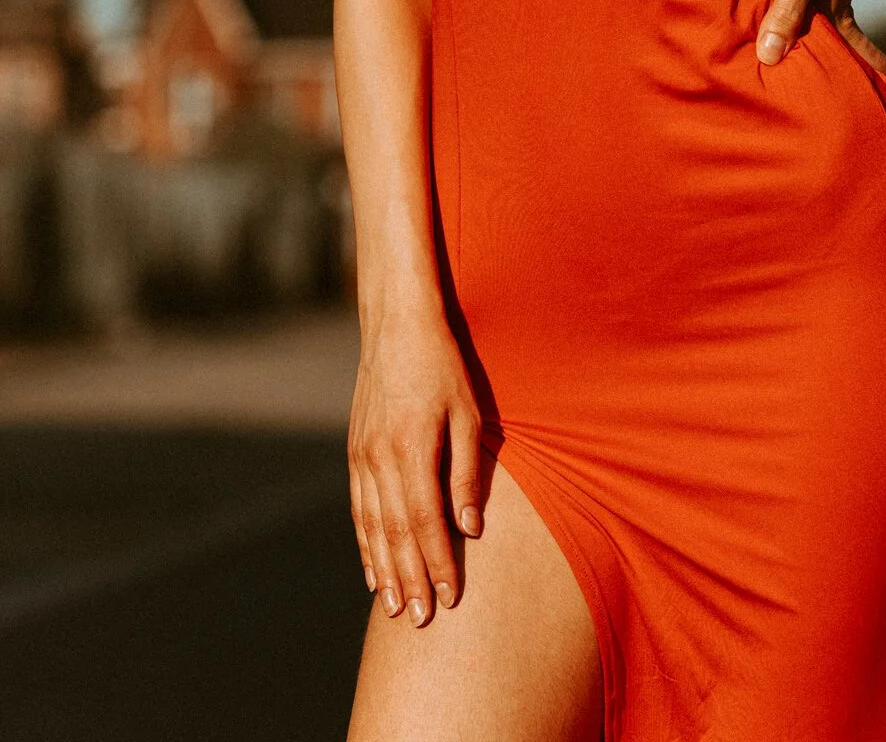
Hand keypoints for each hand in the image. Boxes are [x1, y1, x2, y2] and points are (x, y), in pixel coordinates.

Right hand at [347, 307, 482, 627]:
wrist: (396, 326)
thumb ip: (467, 472)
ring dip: (385, 570)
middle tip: (422, 620)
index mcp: (411, 447)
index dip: (437, 562)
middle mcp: (380, 458)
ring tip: (396, 607)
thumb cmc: (443, 366)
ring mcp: (362, 456)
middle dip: (410, 579)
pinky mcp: (354, 452)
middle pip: (396, 533)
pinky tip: (373, 569)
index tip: (449, 597)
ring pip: (372, 527)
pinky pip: (358, 508)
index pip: (425, 520)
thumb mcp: (467, 413)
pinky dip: (366, 544)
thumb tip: (471, 528)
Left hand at [755, 0, 885, 75]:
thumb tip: (769, 59)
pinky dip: (824, 9)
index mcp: (835, 6)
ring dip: (838, 39)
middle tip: (870, 90)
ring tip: (830, 57)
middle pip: (849, 41)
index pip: (858, 53)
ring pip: (836, 16)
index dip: (874, 77)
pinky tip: (812, 3)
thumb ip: (785, 11)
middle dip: (858, 66)